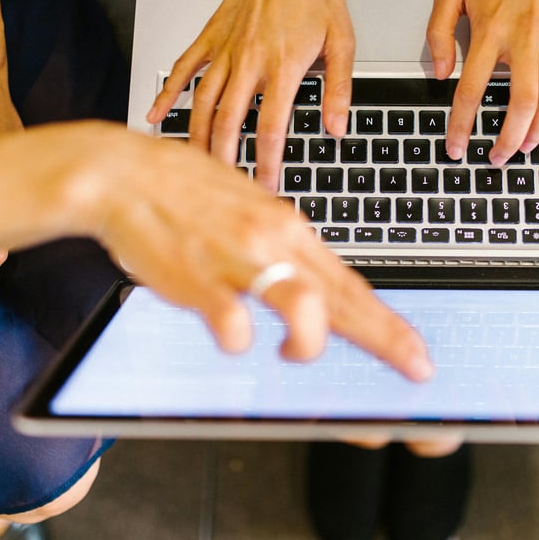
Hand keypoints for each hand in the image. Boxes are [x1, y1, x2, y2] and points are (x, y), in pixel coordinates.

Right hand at [85, 131, 432, 380]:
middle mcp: (274, 241)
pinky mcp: (200, 279)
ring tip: (294, 352)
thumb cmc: (180, 192)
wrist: (123, 173)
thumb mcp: (247, 209)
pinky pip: (235, 326)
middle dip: (386, 339)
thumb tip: (308, 277)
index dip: (387, 321)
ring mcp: (239, 260)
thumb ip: (279, 244)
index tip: (413, 348)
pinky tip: (230, 337)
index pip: (350, 282)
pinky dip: (238, 342)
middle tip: (415, 366)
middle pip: (344, 299)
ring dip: (309, 342)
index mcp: (286, 227)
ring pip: (305, 307)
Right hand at [146, 0, 354, 190]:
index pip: (270, 128)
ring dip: (197, 139)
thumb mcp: (342, 41)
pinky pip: (183, 71)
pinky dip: (167, 95)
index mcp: (283, 67)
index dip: (267, 162)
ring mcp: (224, 51)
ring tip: (198, 167)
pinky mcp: (209, 39)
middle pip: (228, 123)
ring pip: (202, 104)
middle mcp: (248, 62)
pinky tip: (156, 117)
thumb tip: (338, 127)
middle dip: (225, 161)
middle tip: (226, 188)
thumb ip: (339, 88)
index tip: (268, 186)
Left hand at [427, 0, 538, 165]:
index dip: (461, 124)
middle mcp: (523, 36)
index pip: (471, 89)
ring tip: (528, 147)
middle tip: (497, 157)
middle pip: (520, 101)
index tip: (457, 146)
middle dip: (508, 137)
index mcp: (490, 30)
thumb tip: (441, 73)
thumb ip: (439, 33)